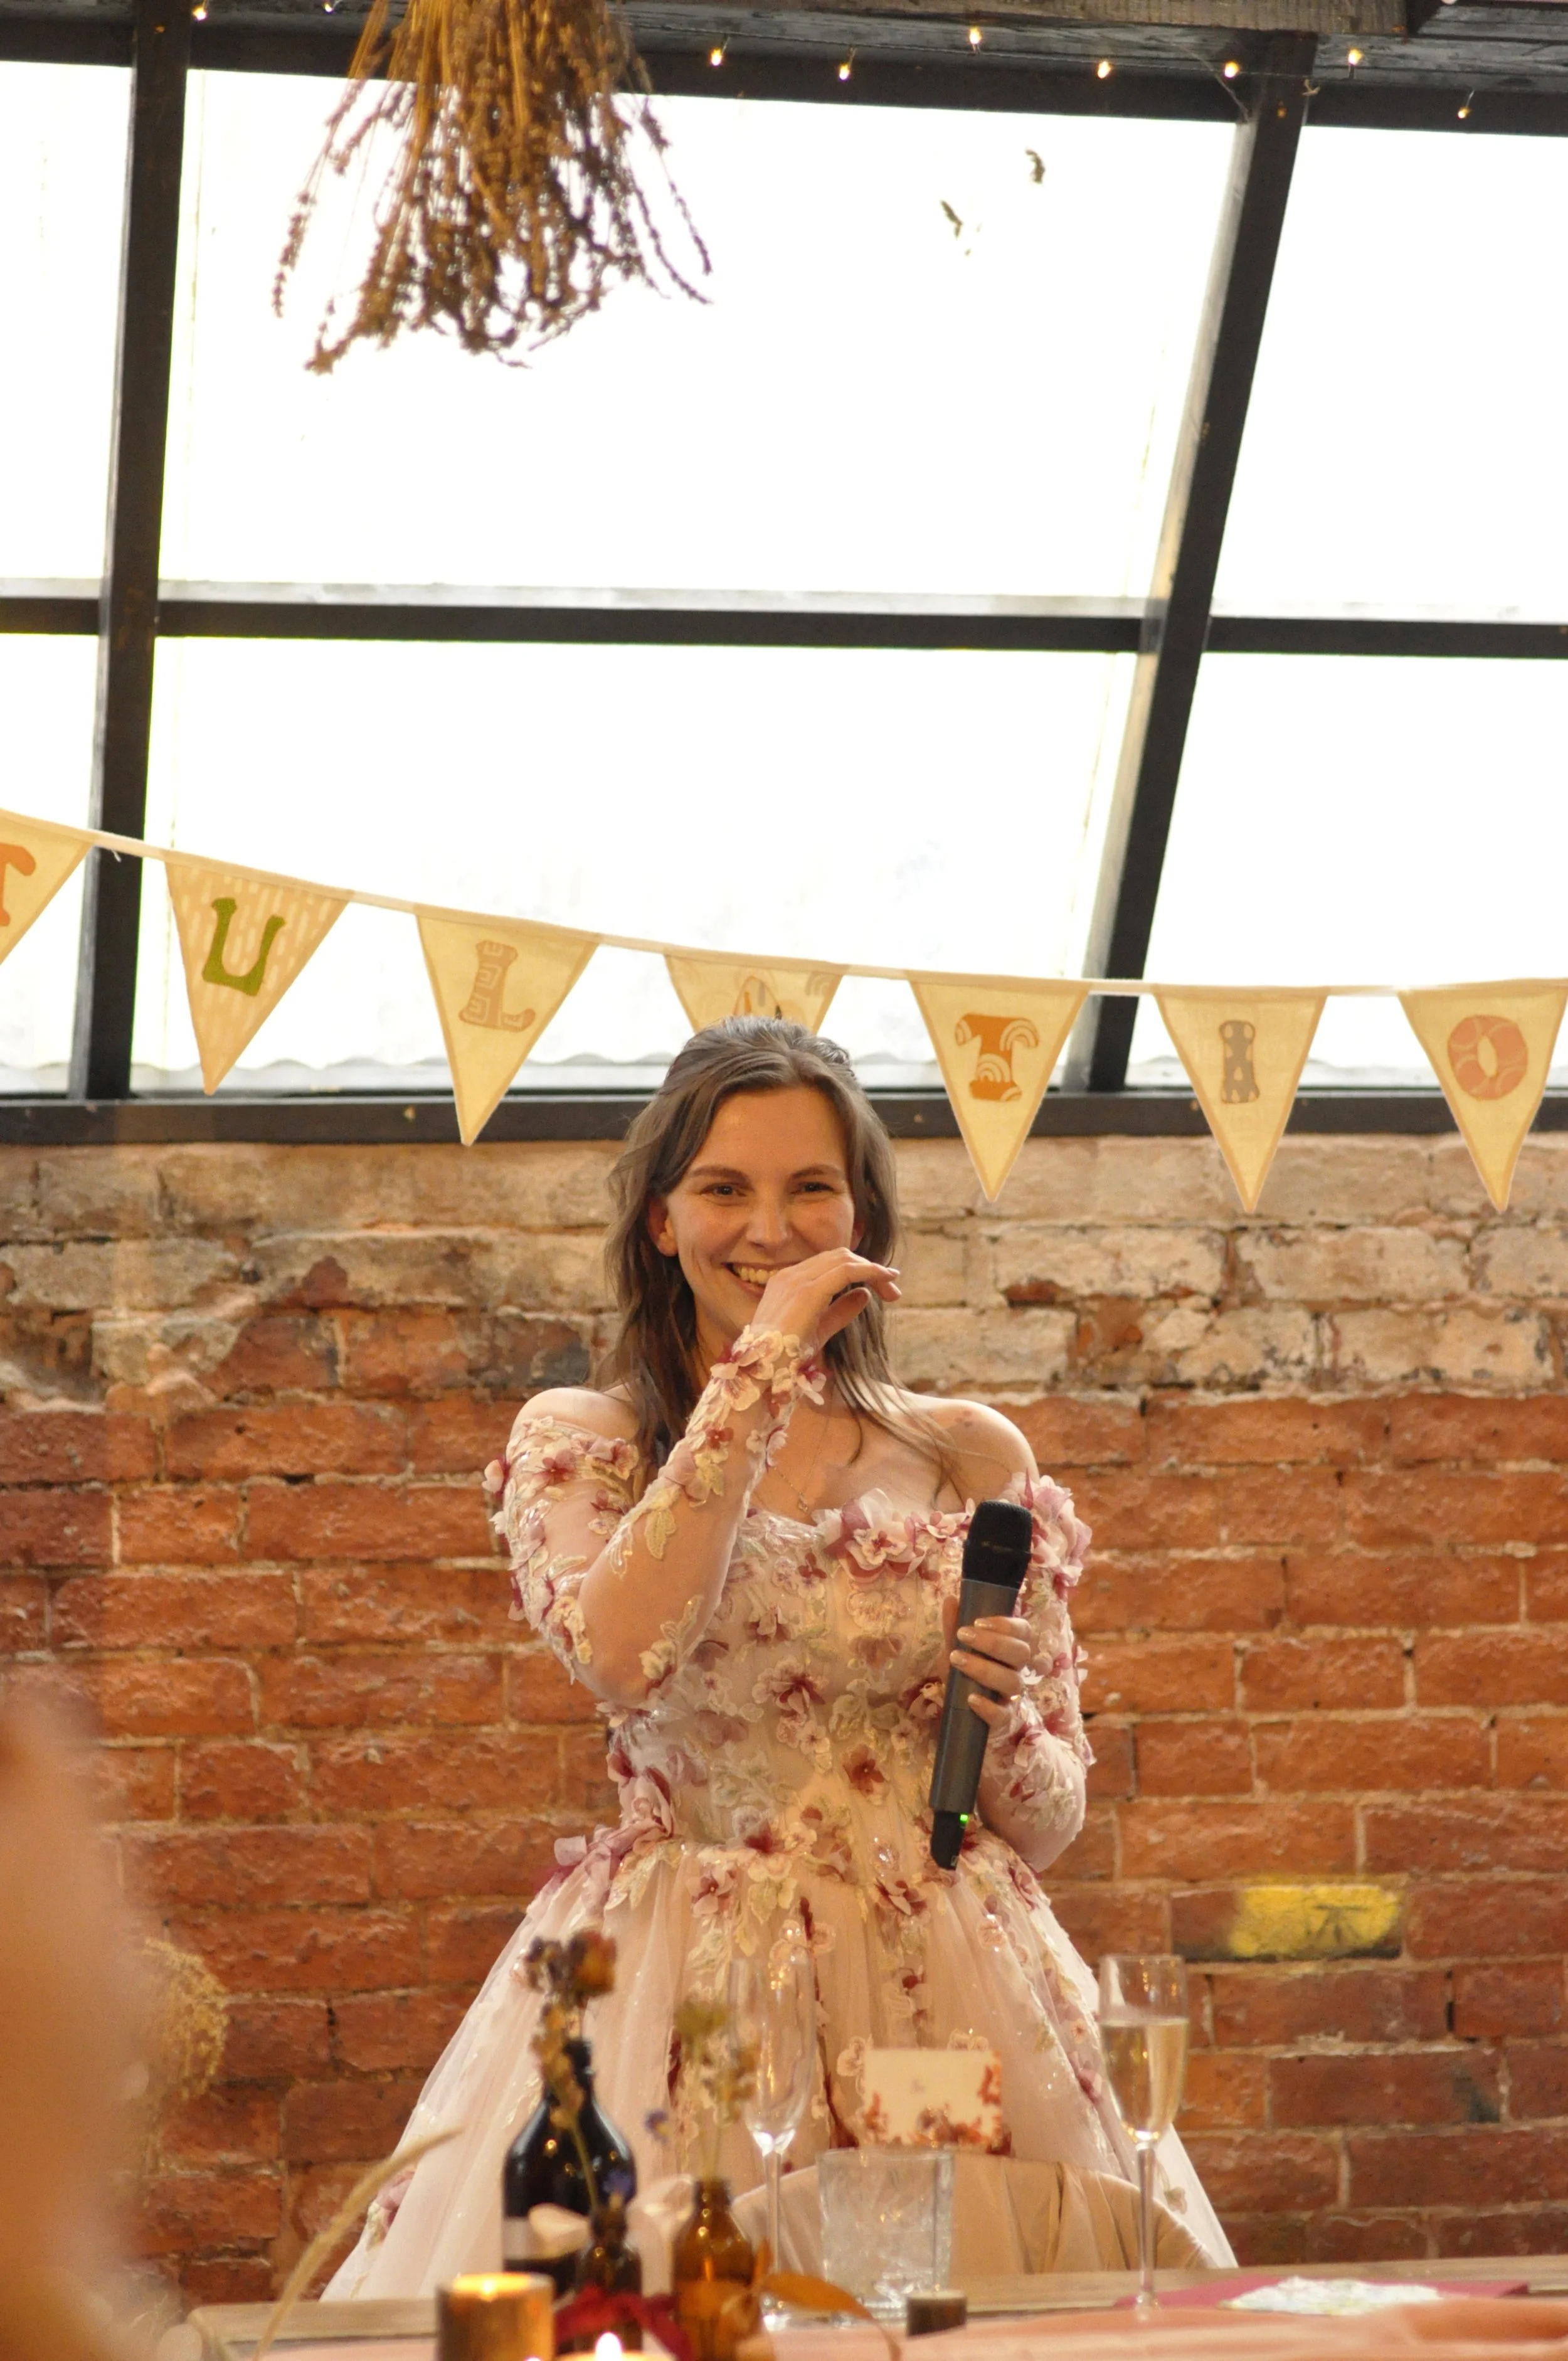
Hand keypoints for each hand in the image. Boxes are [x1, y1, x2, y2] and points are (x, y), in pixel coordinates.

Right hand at [751, 1246, 900, 1354]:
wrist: (762, 1370)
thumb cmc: (784, 1357)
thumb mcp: (819, 1330)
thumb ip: (840, 1311)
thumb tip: (864, 1294)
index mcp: (788, 1281)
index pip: (829, 1263)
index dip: (858, 1269)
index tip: (881, 1286)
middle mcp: (791, 1275)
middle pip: (840, 1257)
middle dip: (869, 1268)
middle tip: (892, 1289)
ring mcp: (797, 1280)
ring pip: (845, 1260)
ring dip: (873, 1270)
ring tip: (892, 1287)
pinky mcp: (808, 1290)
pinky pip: (846, 1271)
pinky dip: (869, 1272)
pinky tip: (884, 1280)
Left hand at [940, 1593, 1035, 1737]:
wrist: (964, 1713)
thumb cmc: (965, 1675)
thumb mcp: (956, 1649)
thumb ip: (953, 1628)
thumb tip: (951, 1600)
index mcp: (1010, 1650)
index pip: (1024, 1631)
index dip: (1006, 1624)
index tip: (979, 1620)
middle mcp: (1017, 1671)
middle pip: (1021, 1653)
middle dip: (993, 1642)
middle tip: (963, 1635)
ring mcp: (1012, 1697)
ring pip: (1013, 1682)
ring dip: (985, 1669)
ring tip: (956, 1660)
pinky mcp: (1003, 1720)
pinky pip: (1003, 1715)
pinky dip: (988, 1707)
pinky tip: (971, 1697)